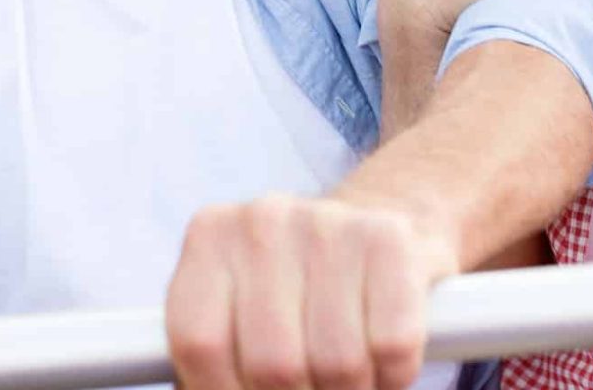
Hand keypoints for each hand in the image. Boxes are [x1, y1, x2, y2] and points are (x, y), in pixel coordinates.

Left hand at [167, 195, 447, 389]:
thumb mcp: (237, 321)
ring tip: (344, 377)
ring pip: (337, 362)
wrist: (373, 236)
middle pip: (272, 364)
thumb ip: (215, 366)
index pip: (199, 345)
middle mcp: (262, 218)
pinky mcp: (388, 236)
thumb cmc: (292, 301)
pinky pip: (392, 347)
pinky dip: (393, 377)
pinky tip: (380, 355)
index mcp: (209, 238)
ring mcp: (326, 221)